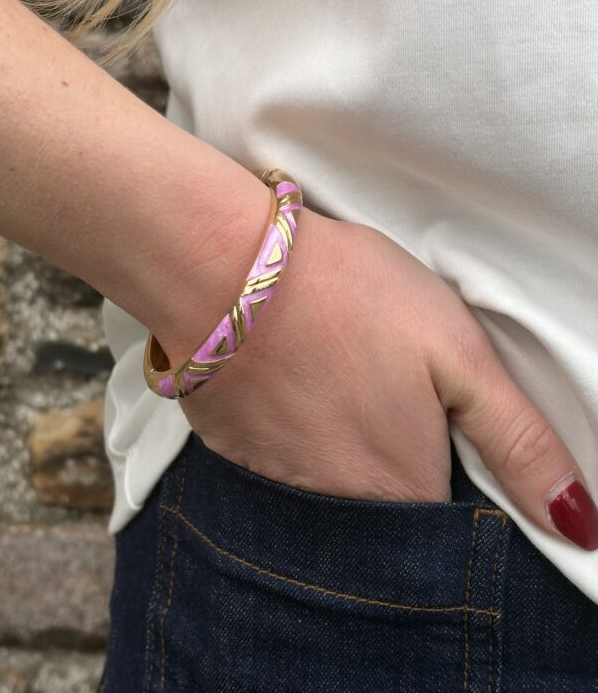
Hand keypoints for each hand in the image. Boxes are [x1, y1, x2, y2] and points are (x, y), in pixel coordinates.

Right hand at [172, 207, 596, 549]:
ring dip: (342, 446)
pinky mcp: (235, 457)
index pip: (449, 518)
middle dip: (396, 456)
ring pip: (333, 488)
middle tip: (382, 385)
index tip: (437, 418)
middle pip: (388, 506)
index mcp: (403, 490)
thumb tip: (579, 524)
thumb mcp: (461, 356)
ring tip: (339, 378)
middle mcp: (339, 510)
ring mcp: (278, 489)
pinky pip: (282, 467)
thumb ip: (520, 445)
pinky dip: (295, 435)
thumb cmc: (352, 298)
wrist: (229, 266)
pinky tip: (296, 383)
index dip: (453, 466)